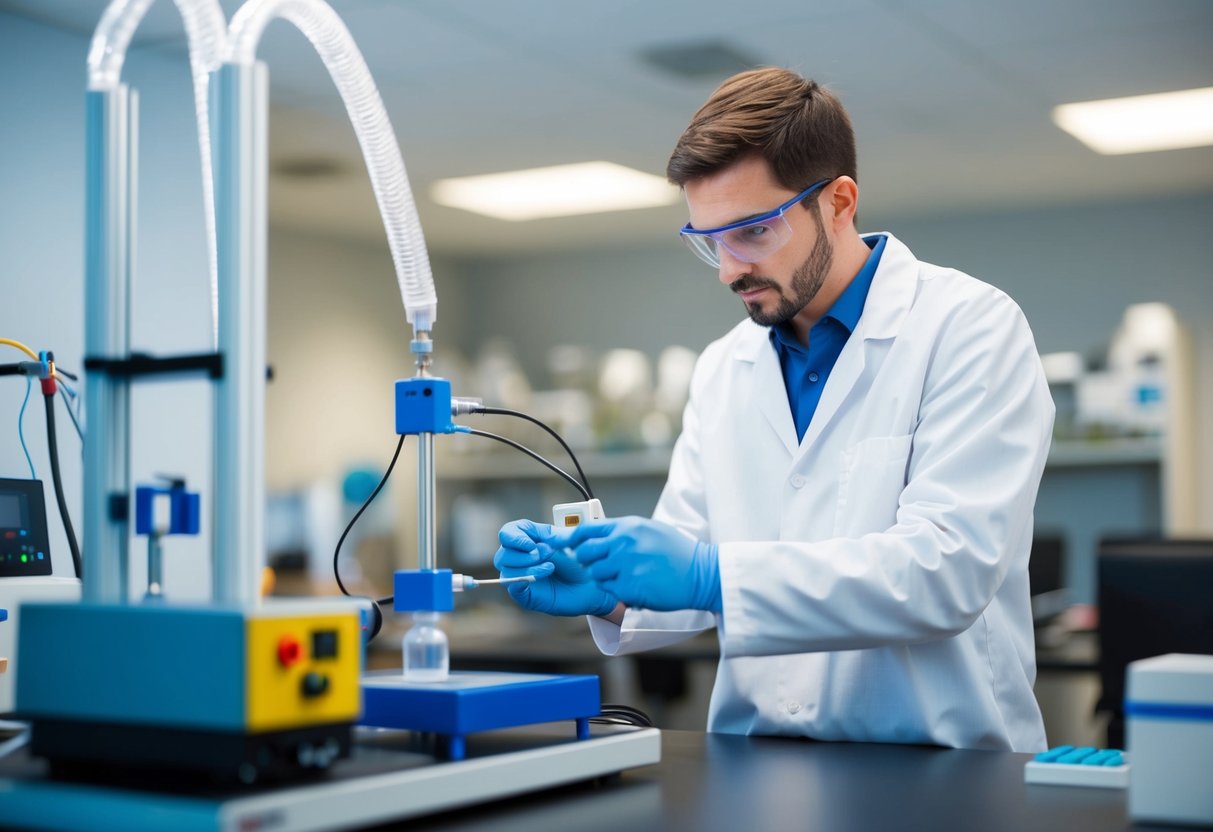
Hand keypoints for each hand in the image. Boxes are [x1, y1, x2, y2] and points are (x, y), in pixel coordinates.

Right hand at [493, 519, 618, 616]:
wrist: (592, 585)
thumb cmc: (580, 562)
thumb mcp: (568, 542)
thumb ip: (552, 535)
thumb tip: (539, 540)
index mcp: (528, 540)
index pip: (508, 533)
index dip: (514, 536)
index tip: (532, 542)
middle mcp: (520, 558)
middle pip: (502, 553)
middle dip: (523, 553)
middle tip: (546, 554)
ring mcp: (520, 576)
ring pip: (506, 569)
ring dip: (528, 565)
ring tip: (550, 567)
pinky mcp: (524, 594)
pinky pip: (512, 585)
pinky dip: (525, 578)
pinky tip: (543, 575)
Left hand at [552, 516, 720, 612]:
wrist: (701, 573)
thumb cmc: (678, 552)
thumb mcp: (650, 530)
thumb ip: (624, 532)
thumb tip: (601, 536)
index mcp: (627, 526)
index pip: (586, 530)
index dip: (573, 539)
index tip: (569, 546)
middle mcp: (623, 543)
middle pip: (584, 553)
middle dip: (586, 562)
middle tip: (598, 567)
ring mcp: (626, 565)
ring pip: (595, 575)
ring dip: (604, 579)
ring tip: (623, 579)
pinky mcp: (631, 587)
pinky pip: (610, 591)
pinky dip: (618, 593)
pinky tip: (635, 588)